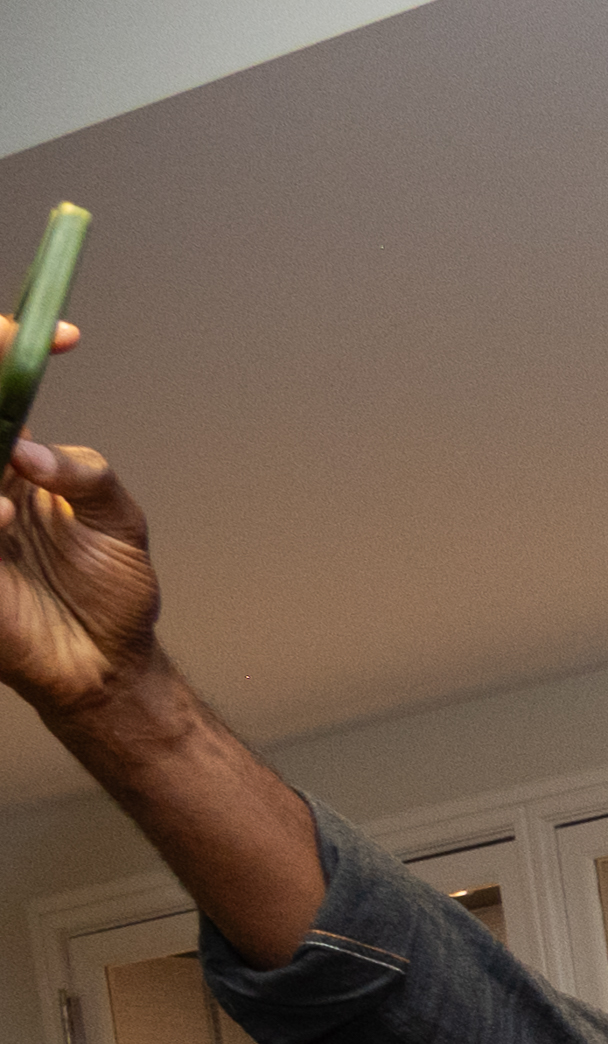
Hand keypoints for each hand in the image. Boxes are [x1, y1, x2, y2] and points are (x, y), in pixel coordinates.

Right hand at [2, 336, 165, 723]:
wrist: (105, 663)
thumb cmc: (111, 591)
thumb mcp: (118, 522)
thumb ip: (83, 474)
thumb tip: (25, 448)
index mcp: (10, 457)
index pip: (0, 390)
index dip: (9, 351)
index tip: (63, 337)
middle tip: (18, 429)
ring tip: (13, 502)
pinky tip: (1, 517)